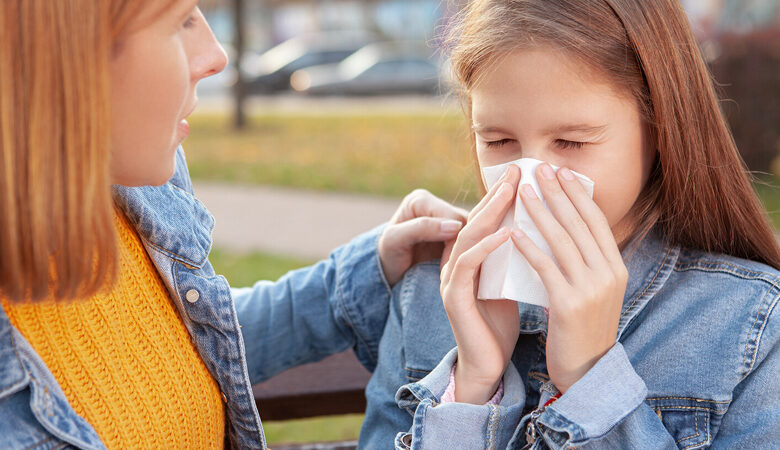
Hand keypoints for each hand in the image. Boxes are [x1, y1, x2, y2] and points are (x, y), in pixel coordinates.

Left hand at [379, 189, 468, 285]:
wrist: (389, 270)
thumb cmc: (388, 254)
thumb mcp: (395, 240)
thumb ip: (421, 228)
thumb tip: (455, 226)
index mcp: (421, 200)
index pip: (452, 216)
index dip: (455, 240)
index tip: (447, 266)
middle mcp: (437, 206)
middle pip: (466, 223)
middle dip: (464, 247)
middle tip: (459, 271)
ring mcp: (448, 220)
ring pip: (473, 233)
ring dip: (470, 252)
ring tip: (463, 272)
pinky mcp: (456, 235)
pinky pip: (472, 243)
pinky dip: (471, 255)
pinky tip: (468, 269)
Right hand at [440, 165, 521, 403]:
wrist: (488, 365)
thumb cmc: (501, 324)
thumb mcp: (510, 281)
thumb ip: (515, 256)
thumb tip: (541, 227)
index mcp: (469, 260)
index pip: (484, 221)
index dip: (501, 197)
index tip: (524, 175)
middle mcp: (456, 265)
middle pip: (473, 221)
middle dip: (495, 196)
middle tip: (517, 172)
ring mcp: (452, 281)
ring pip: (467, 237)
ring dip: (489, 213)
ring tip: (511, 193)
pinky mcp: (453, 298)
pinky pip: (467, 265)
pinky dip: (485, 247)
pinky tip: (505, 233)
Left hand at [510, 163, 627, 392]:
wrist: (585, 371)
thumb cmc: (582, 327)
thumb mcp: (592, 290)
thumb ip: (584, 261)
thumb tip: (564, 226)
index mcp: (616, 268)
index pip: (596, 222)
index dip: (578, 195)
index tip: (561, 172)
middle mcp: (608, 274)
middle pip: (579, 224)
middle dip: (557, 194)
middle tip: (539, 169)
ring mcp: (591, 289)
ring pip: (562, 241)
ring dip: (540, 213)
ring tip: (523, 192)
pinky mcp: (569, 305)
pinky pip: (545, 268)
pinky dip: (529, 247)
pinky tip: (513, 232)